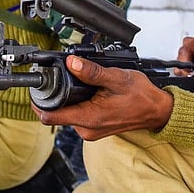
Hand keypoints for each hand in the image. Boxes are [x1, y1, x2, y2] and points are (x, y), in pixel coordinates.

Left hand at [32, 56, 173, 140]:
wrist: (157, 111)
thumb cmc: (141, 96)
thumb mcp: (116, 78)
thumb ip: (92, 72)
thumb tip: (71, 63)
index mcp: (89, 118)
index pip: (49, 116)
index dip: (38, 102)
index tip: (36, 89)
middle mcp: (87, 129)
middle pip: (56, 113)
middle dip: (54, 96)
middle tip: (59, 76)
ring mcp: (90, 130)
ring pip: (67, 113)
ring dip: (67, 99)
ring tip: (77, 81)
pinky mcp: (94, 128)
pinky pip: (77, 115)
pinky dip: (77, 103)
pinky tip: (87, 91)